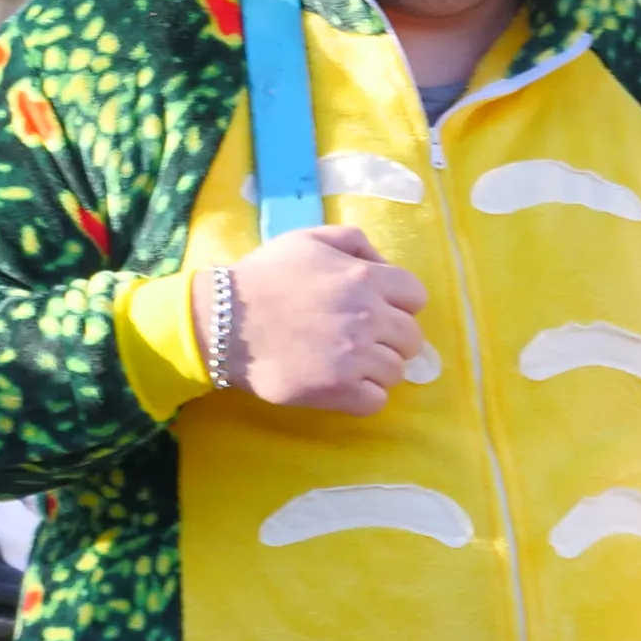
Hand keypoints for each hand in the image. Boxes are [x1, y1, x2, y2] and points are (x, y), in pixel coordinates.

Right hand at [217, 225, 429, 412]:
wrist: (224, 321)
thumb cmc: (264, 276)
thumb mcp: (307, 239)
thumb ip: (353, 241)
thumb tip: (384, 266)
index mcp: (364, 277)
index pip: (416, 297)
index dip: (398, 303)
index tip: (377, 309)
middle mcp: (368, 316)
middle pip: (411, 338)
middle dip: (390, 338)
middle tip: (361, 339)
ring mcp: (356, 357)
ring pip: (396, 371)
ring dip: (376, 368)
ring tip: (347, 363)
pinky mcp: (340, 390)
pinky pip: (377, 401)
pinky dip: (363, 395)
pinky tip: (341, 384)